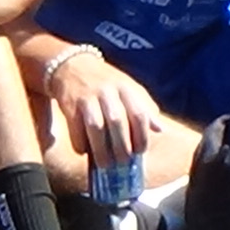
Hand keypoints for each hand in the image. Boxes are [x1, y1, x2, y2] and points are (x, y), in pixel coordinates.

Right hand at [46, 51, 161, 167]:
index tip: (141, 151)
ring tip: (105, 163)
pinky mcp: (69, 104)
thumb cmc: (107, 82)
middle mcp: (108, 92)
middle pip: (118, 121)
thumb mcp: (129, 89)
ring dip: (101, 149)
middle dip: (122, 145)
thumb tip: (160, 129)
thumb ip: (145, 108)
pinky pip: (75, 127)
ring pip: (96, 126)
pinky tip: (84, 152)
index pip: (140, 113)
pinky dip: (80, 142)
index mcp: (127, 88)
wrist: (72, 66)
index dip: (142, 135)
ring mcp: (88, 97)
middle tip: (123, 162)